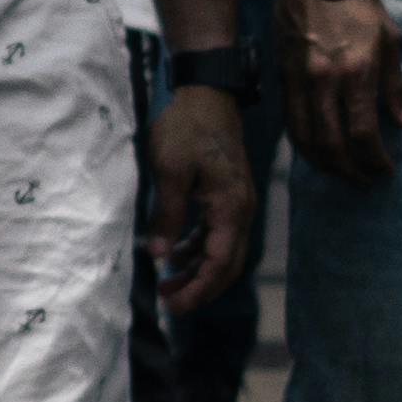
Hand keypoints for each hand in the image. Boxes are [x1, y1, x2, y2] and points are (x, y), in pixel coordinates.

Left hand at [149, 85, 254, 304]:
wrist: (208, 95)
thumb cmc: (186, 128)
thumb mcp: (169, 170)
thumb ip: (167, 215)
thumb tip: (159, 255)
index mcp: (231, 208)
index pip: (219, 264)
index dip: (198, 289)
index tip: (174, 306)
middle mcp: (242, 212)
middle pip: (227, 265)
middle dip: (200, 288)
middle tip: (170, 303)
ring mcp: (238, 204)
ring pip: (223, 252)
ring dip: (198, 270)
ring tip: (167, 283)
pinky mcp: (229, 196)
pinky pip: (217, 234)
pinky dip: (199, 249)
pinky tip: (176, 254)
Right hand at [281, 0, 401, 185]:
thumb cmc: (357, 5)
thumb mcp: (389, 40)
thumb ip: (394, 86)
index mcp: (356, 72)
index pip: (363, 133)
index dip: (374, 159)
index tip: (385, 170)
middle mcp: (325, 81)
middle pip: (332, 143)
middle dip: (351, 171)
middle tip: (365, 181)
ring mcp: (299, 79)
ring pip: (305, 137)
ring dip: (324, 164)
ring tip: (341, 172)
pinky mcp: (282, 75)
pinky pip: (289, 120)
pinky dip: (302, 144)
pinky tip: (315, 152)